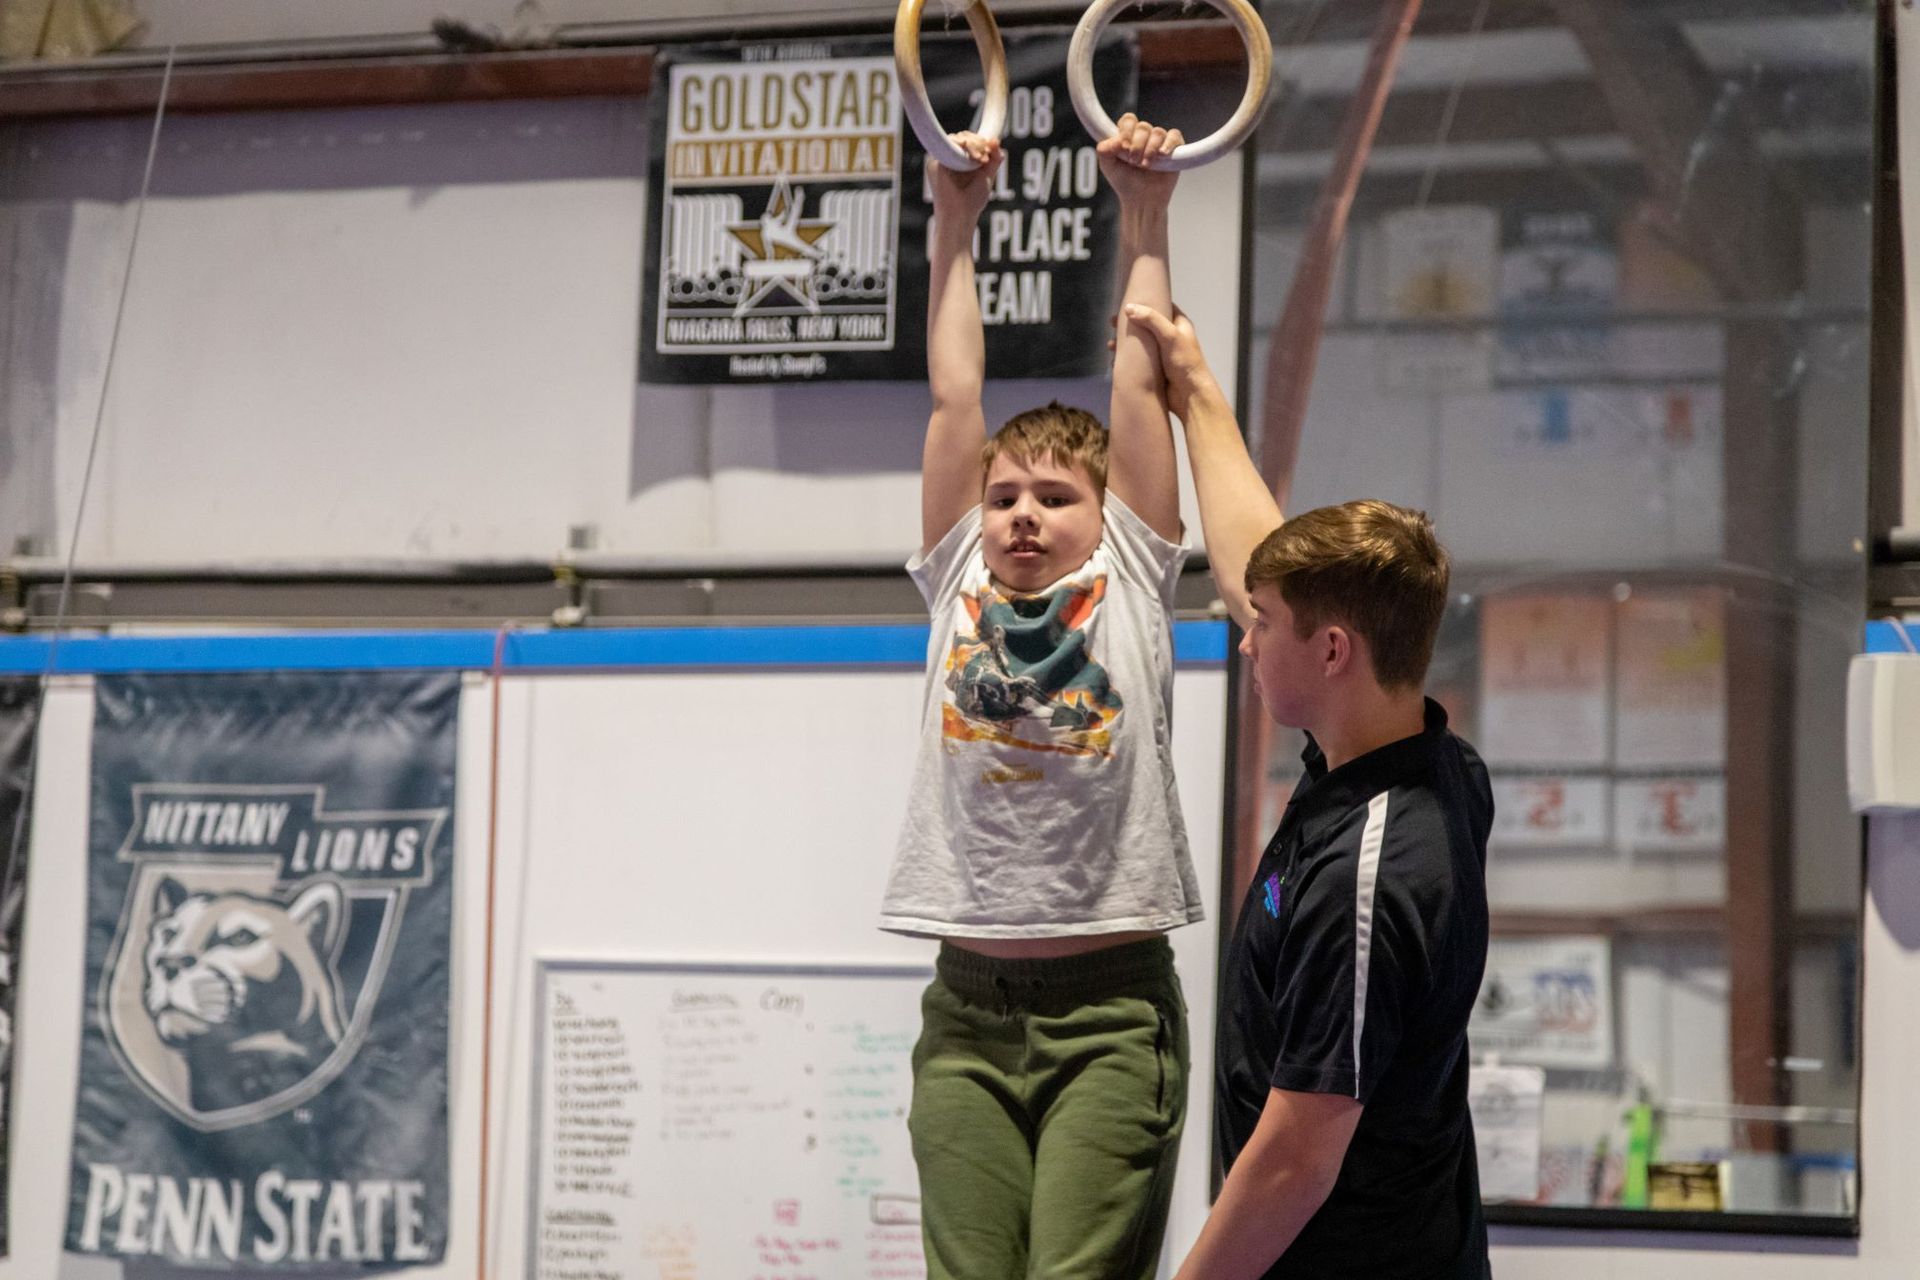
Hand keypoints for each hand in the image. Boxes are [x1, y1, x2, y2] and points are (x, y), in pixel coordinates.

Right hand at [928, 132, 1002, 228]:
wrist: (960, 214)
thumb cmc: (973, 200)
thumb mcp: (988, 175)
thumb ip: (995, 158)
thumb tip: (995, 139)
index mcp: (961, 160)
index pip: (970, 140)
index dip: (981, 142)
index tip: (988, 155)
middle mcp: (950, 157)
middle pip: (964, 136)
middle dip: (978, 143)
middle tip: (984, 159)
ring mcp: (941, 159)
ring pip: (957, 137)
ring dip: (973, 144)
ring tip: (980, 160)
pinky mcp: (935, 162)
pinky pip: (948, 144)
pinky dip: (962, 146)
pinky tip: (971, 158)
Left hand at [1097, 113, 1181, 209]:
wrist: (1141, 200)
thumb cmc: (1125, 183)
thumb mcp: (1108, 166)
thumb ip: (1104, 150)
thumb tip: (1113, 139)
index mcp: (1128, 136)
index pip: (1128, 120)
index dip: (1126, 131)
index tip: (1123, 147)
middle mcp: (1144, 136)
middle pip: (1143, 126)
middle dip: (1137, 145)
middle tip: (1133, 162)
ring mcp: (1159, 142)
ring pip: (1158, 132)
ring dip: (1150, 149)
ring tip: (1146, 165)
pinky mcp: (1174, 148)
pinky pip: (1174, 136)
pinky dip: (1168, 144)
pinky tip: (1162, 154)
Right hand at [1122, 302, 1218, 421]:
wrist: (1189, 396)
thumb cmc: (1184, 362)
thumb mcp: (1170, 335)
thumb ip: (1151, 319)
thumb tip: (1128, 308)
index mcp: (1178, 325)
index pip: (1162, 307)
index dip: (1145, 303)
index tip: (1127, 302)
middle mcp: (1169, 337)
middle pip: (1146, 326)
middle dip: (1129, 325)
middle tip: (1112, 324)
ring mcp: (1161, 354)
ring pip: (1139, 344)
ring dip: (1124, 344)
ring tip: (1111, 345)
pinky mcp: (1154, 369)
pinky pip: (1137, 361)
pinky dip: (1126, 360)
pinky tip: (1114, 361)